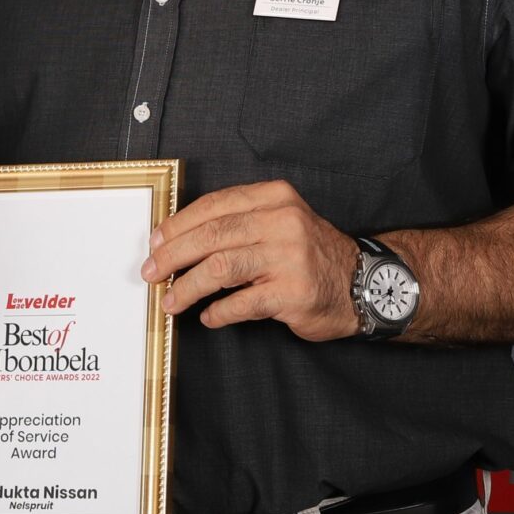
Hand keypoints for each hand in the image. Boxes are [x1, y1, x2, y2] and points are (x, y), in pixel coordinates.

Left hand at [141, 180, 360, 341]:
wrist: (362, 284)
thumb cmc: (308, 254)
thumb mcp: (279, 222)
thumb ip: (237, 224)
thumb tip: (175, 240)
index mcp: (275, 197)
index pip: (214, 206)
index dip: (177, 226)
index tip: (154, 243)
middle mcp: (283, 222)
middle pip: (211, 236)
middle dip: (172, 256)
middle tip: (151, 273)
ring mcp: (290, 257)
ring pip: (219, 269)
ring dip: (187, 288)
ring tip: (171, 302)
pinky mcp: (293, 292)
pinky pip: (241, 303)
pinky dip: (217, 312)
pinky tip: (208, 316)